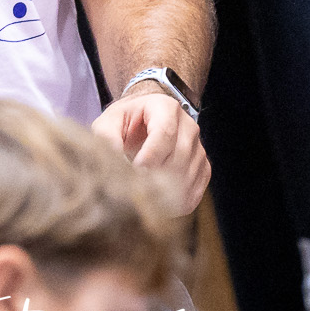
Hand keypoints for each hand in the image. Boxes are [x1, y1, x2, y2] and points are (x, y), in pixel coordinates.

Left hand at [93, 91, 209, 216]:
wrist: (143, 125)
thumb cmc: (124, 123)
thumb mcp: (108, 123)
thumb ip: (107, 136)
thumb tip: (112, 157)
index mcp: (166, 108)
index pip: (165, 133)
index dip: (149, 157)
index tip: (133, 173)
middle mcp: (188, 126)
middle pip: (178, 158)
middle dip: (155, 177)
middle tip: (134, 190)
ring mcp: (198, 148)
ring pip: (187, 177)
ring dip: (165, 192)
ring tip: (141, 197)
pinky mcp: (203, 169)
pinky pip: (195, 191)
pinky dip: (176, 202)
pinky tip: (157, 202)